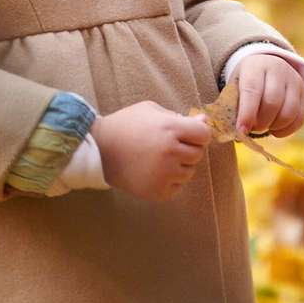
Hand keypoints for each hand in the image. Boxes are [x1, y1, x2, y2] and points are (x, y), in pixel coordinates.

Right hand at [94, 100, 212, 201]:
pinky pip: (178, 186)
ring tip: (158, 158)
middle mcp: (171, 152)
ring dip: (180, 165)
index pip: (204, 134)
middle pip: (198, 153)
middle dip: (187, 148)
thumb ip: (179, 116)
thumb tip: (203, 121)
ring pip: (189, 171)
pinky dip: (170, 180)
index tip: (187, 133)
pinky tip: (153, 171)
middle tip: (167, 145)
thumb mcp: (150, 110)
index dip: (197, 133)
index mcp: (170, 128)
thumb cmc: (125, 125)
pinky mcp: (158, 191)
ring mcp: (165, 174)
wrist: (99, 151)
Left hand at [234, 54, 303, 137]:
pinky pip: (299, 119)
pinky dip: (286, 130)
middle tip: (252, 128)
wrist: (267, 67)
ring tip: (263, 126)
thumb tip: (235, 132)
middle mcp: (279, 70)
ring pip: (288, 113)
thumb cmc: (246, 82)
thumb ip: (234, 106)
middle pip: (272, 103)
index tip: (241, 130)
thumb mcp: (235, 87)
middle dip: (261, 122)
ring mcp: (295, 81)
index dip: (247, 113)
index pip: (252, 90)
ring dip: (274, 126)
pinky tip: (274, 129)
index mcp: (256, 66)